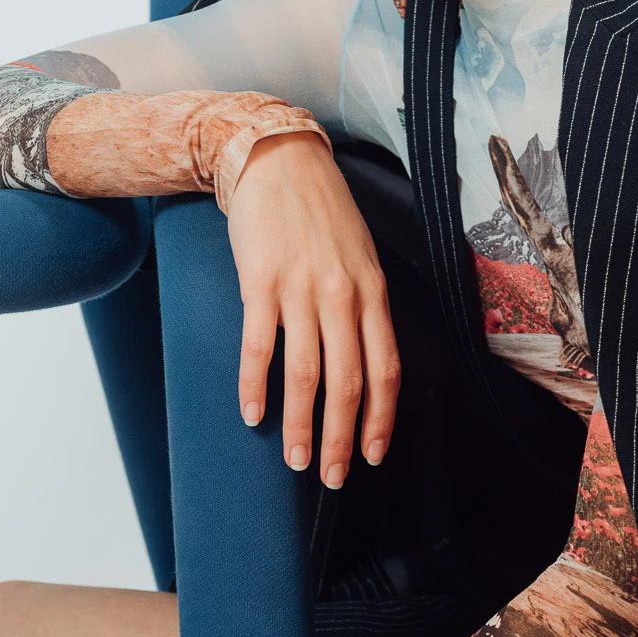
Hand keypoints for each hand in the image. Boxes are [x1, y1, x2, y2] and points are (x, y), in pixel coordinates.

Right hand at [226, 132, 400, 486]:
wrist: (276, 160)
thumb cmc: (320, 213)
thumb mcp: (360, 257)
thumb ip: (363, 307)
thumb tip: (365, 363)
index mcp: (372, 293)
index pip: (385, 370)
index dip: (379, 420)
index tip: (369, 456)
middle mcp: (342, 296)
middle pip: (348, 383)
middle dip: (340, 438)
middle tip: (329, 476)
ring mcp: (301, 290)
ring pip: (306, 375)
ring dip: (301, 426)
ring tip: (295, 460)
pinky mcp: (260, 283)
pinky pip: (259, 347)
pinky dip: (256, 386)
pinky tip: (252, 415)